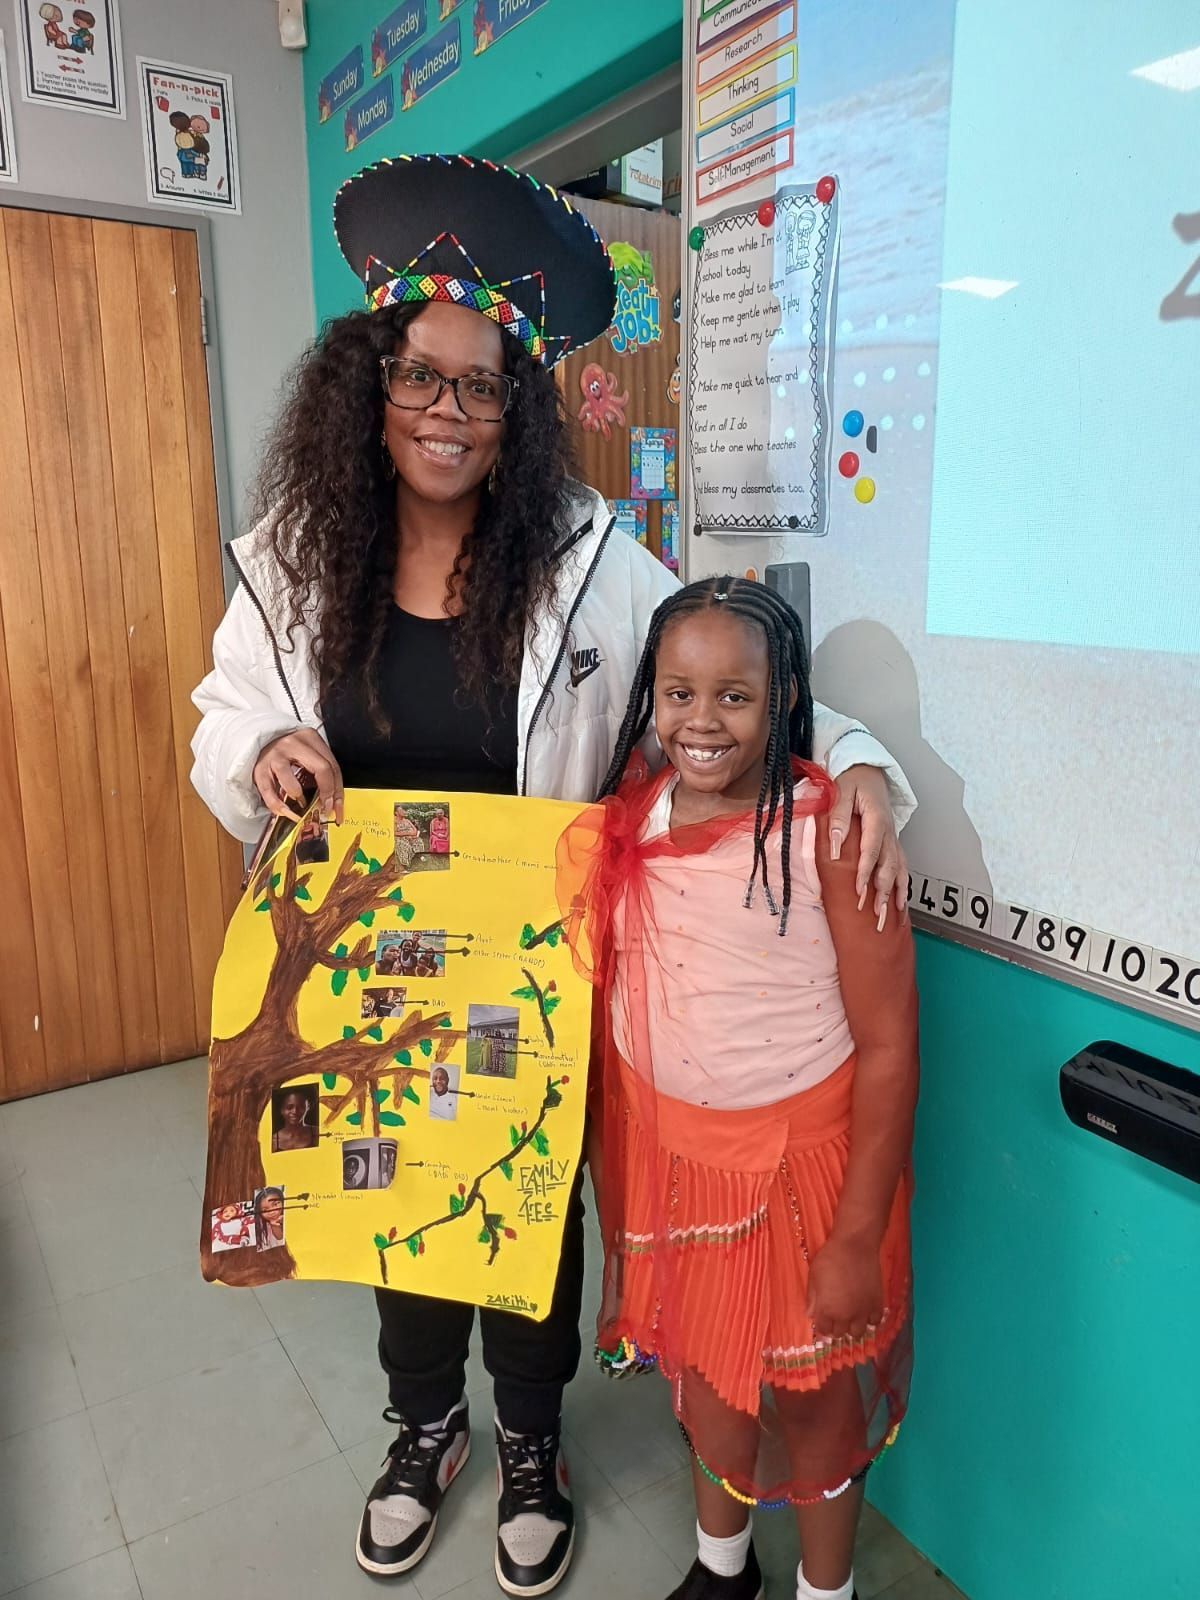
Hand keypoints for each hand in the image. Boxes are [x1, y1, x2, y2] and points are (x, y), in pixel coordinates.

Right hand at [252, 729, 343, 823]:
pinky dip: (278, 805)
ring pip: (292, 782)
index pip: (332, 766)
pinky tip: (284, 811)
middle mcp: (293, 744)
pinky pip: (269, 792)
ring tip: (301, 805)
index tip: (337, 808)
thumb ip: (321, 773)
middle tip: (324, 809)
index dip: (337, 791)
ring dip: (299, 798)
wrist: (259, 742)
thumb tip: (332, 802)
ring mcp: (275, 756)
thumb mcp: (308, 755)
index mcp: (310, 738)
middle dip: (326, 794)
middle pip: (320, 769)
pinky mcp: (259, 769)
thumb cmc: (288, 752)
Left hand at [807, 1234, 882, 1341]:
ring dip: (853, 1327)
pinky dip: (870, 1320)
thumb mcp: (813, 1276)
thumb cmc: (830, 1258)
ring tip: (851, 1316)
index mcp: (827, 1310)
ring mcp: (863, 1312)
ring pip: (858, 1333)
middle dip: (836, 1326)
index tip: (823, 1319)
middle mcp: (845, 1316)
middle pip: (840, 1333)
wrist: (855, 1246)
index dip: (822, 1325)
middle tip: (836, 1316)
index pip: (824, 1329)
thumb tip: (811, 1314)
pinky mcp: (877, 1304)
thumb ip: (812, 1298)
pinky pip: (875, 1322)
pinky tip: (865, 1311)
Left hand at [829, 765, 907, 927]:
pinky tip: (901, 904)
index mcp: (877, 818)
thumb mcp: (841, 792)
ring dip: (895, 893)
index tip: (859, 890)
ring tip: (890, 916)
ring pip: (898, 868)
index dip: (866, 871)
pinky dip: (903, 886)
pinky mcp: (892, 842)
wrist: (869, 770)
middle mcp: (889, 831)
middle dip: (882, 890)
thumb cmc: (852, 780)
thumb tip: (836, 846)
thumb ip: (839, 817)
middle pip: (889, 864)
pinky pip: (901, 866)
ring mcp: (893, 837)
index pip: (872, 849)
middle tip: (874, 913)